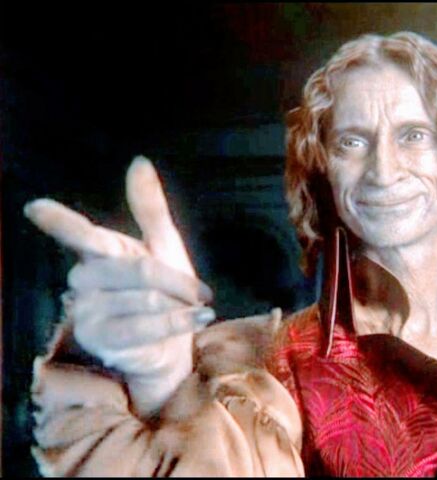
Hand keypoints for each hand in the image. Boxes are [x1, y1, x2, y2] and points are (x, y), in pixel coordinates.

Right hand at [24, 156, 213, 415]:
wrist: (171, 345)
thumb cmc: (166, 292)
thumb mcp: (164, 247)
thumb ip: (150, 208)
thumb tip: (139, 162)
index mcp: (102, 252)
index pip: (81, 235)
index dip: (60, 222)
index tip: (35, 208)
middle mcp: (86, 278)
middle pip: (140, 270)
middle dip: (178, 281)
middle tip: (201, 292)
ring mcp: (88, 310)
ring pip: (146, 298)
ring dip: (180, 304)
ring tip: (194, 309)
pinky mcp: (99, 339)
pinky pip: (143, 326)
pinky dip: (177, 322)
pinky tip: (198, 319)